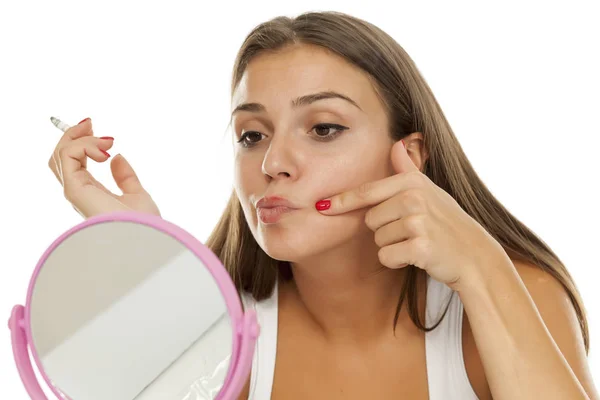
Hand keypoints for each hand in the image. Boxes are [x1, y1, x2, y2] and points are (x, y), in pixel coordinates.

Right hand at [48, 118, 160, 218]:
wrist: (144, 239)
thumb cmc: (144, 224)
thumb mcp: (137, 194)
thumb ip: (125, 177)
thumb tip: (117, 156)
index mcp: (91, 192)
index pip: (74, 163)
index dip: (81, 143)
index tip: (99, 131)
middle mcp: (79, 191)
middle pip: (60, 157)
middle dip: (73, 135)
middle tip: (92, 123)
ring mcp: (74, 190)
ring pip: (61, 154)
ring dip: (81, 137)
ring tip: (107, 141)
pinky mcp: (74, 190)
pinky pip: (68, 156)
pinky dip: (84, 145)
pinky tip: (105, 152)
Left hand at [315, 140, 506, 290]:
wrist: (474, 255)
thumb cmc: (447, 222)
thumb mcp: (430, 190)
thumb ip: (408, 169)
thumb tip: (396, 144)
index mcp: (412, 182)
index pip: (367, 192)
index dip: (341, 201)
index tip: (321, 206)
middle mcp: (414, 197)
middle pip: (370, 219)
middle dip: (384, 230)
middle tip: (411, 231)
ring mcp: (417, 221)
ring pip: (378, 240)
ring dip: (392, 246)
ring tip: (417, 242)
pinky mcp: (419, 247)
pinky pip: (386, 257)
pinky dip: (397, 261)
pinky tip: (417, 257)